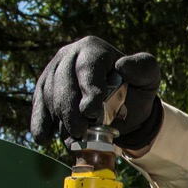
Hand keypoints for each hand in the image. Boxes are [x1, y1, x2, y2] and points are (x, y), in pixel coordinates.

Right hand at [31, 36, 162, 146]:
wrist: (123, 105)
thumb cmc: (136, 87)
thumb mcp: (148, 76)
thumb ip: (144, 68)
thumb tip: (122, 66)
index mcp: (93, 49)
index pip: (88, 68)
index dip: (88, 89)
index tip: (91, 112)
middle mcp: (69, 56)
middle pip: (64, 83)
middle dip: (71, 111)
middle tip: (80, 132)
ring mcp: (54, 71)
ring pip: (49, 96)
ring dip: (60, 120)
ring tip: (72, 139)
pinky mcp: (44, 89)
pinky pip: (38, 105)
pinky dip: (40, 123)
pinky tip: (44, 138)